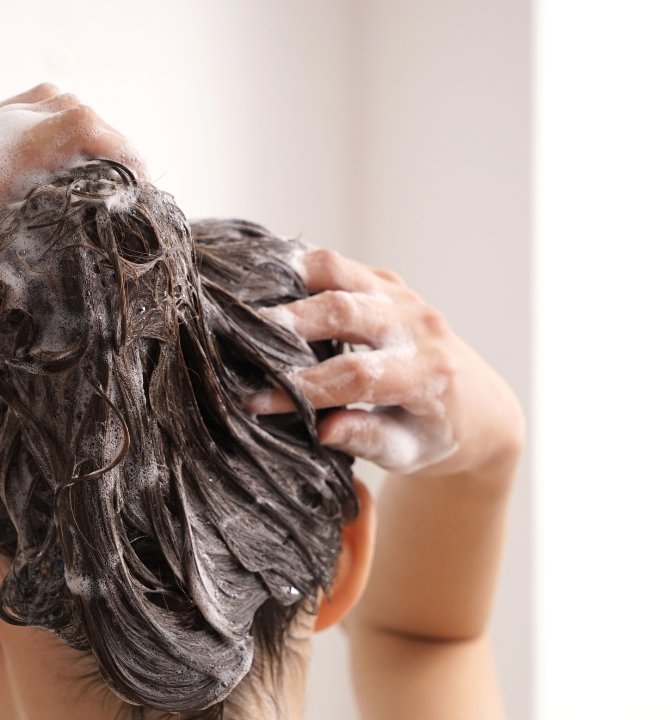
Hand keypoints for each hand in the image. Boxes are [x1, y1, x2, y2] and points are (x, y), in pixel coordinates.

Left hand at [0, 84, 144, 424]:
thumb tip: (129, 232)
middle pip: (52, 105)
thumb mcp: (21, 301)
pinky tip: (61, 177)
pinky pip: (2, 123)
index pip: (68, 124)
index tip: (140, 183)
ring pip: (27, 106)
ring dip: (73, 132)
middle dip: (102, 136)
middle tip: (128, 181)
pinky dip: (42, 138)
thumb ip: (70, 255)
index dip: (118, 146)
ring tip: (100, 175)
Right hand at [246, 248, 523, 476]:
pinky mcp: (389, 284)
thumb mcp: (407, 453)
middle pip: (345, 311)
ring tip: (245, 294)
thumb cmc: (437, 438)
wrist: (479, 406)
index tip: (255, 401)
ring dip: (290, 281)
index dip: (302, 387)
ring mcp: (405, 298)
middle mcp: (419, 326)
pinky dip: (299, 269)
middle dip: (288, 324)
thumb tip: (320, 428)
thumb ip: (367, 439)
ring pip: (340, 272)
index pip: (355, 376)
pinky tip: (264, 280)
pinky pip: (340, 266)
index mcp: (427, 375)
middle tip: (239, 337)